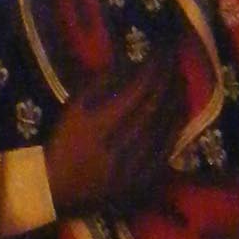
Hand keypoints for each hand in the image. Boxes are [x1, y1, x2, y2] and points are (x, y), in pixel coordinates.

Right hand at [42, 51, 184, 216]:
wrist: (58, 185)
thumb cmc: (65, 140)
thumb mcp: (75, 105)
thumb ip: (103, 83)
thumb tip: (133, 63)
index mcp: (101, 123)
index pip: (138, 90)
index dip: (154, 69)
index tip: (161, 52)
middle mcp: (121, 144)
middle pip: (155, 106)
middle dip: (169, 80)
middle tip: (176, 62)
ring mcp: (134, 165)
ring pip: (164, 128)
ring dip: (175, 101)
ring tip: (180, 82)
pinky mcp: (142, 181)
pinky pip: (166, 151)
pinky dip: (176, 129)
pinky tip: (179, 112)